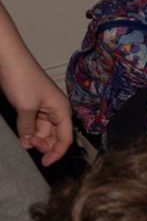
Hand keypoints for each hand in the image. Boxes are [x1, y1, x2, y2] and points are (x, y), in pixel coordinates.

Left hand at [0, 43, 71, 165]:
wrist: (8, 57)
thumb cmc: (22, 77)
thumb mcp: (25, 107)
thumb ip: (28, 128)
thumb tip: (27, 143)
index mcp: (62, 110)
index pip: (65, 139)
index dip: (57, 153)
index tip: (45, 162)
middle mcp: (57, 110)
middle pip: (55, 136)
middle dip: (43, 144)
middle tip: (28, 144)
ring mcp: (45, 107)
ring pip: (43, 131)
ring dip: (34, 137)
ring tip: (23, 137)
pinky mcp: (33, 104)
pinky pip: (34, 123)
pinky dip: (28, 130)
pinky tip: (21, 133)